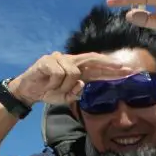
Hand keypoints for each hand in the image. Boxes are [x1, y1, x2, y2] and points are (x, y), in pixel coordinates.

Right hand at [8, 52, 134, 105]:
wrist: (28, 91)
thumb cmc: (49, 92)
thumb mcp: (65, 97)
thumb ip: (75, 93)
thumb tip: (82, 84)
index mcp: (78, 69)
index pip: (97, 68)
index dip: (112, 70)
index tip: (127, 71)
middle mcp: (71, 61)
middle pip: (92, 58)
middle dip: (108, 64)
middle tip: (122, 67)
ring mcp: (59, 58)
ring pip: (73, 72)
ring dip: (65, 86)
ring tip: (56, 90)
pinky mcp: (47, 60)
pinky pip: (59, 73)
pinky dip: (55, 83)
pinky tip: (49, 85)